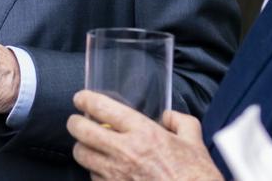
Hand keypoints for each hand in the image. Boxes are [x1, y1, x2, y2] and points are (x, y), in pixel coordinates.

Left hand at [67, 90, 219, 180]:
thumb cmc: (197, 176)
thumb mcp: (195, 141)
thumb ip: (180, 121)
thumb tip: (167, 116)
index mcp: (144, 133)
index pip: (102, 108)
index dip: (85, 99)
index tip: (81, 99)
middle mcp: (126, 152)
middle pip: (81, 131)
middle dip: (75, 123)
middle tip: (77, 122)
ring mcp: (117, 175)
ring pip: (82, 155)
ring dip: (83, 148)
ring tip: (89, 146)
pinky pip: (93, 177)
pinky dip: (95, 172)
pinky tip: (104, 170)